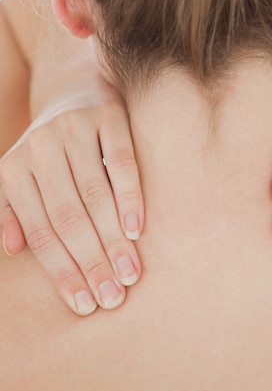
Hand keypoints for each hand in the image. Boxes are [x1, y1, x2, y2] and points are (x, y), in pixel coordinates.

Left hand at [0, 87, 142, 315]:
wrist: (77, 86)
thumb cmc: (53, 147)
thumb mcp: (25, 172)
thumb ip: (14, 209)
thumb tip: (13, 249)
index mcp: (14, 168)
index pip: (40, 231)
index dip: (62, 271)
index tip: (84, 305)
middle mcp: (40, 146)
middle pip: (67, 216)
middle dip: (90, 262)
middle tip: (112, 297)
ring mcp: (74, 128)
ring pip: (93, 193)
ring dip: (113, 238)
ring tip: (129, 273)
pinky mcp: (107, 115)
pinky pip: (120, 161)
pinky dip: (129, 196)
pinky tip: (137, 228)